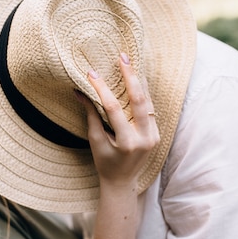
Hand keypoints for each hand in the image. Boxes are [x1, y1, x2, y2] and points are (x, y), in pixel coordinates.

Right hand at [77, 53, 159, 188]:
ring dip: (139, 81)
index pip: (113, 109)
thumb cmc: (105, 163)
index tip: (91, 73)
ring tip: (130, 62)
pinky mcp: (157, 133)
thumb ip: (91, 115)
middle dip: (130, 76)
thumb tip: (80, 91)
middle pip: (138, 100)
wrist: (123, 182)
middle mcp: (145, 138)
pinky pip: (150, 108)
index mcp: (127, 143)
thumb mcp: (95, 140)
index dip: (102, 89)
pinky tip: (136, 78)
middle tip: (122, 57)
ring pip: (147, 101)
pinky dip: (143, 93)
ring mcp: (154, 135)